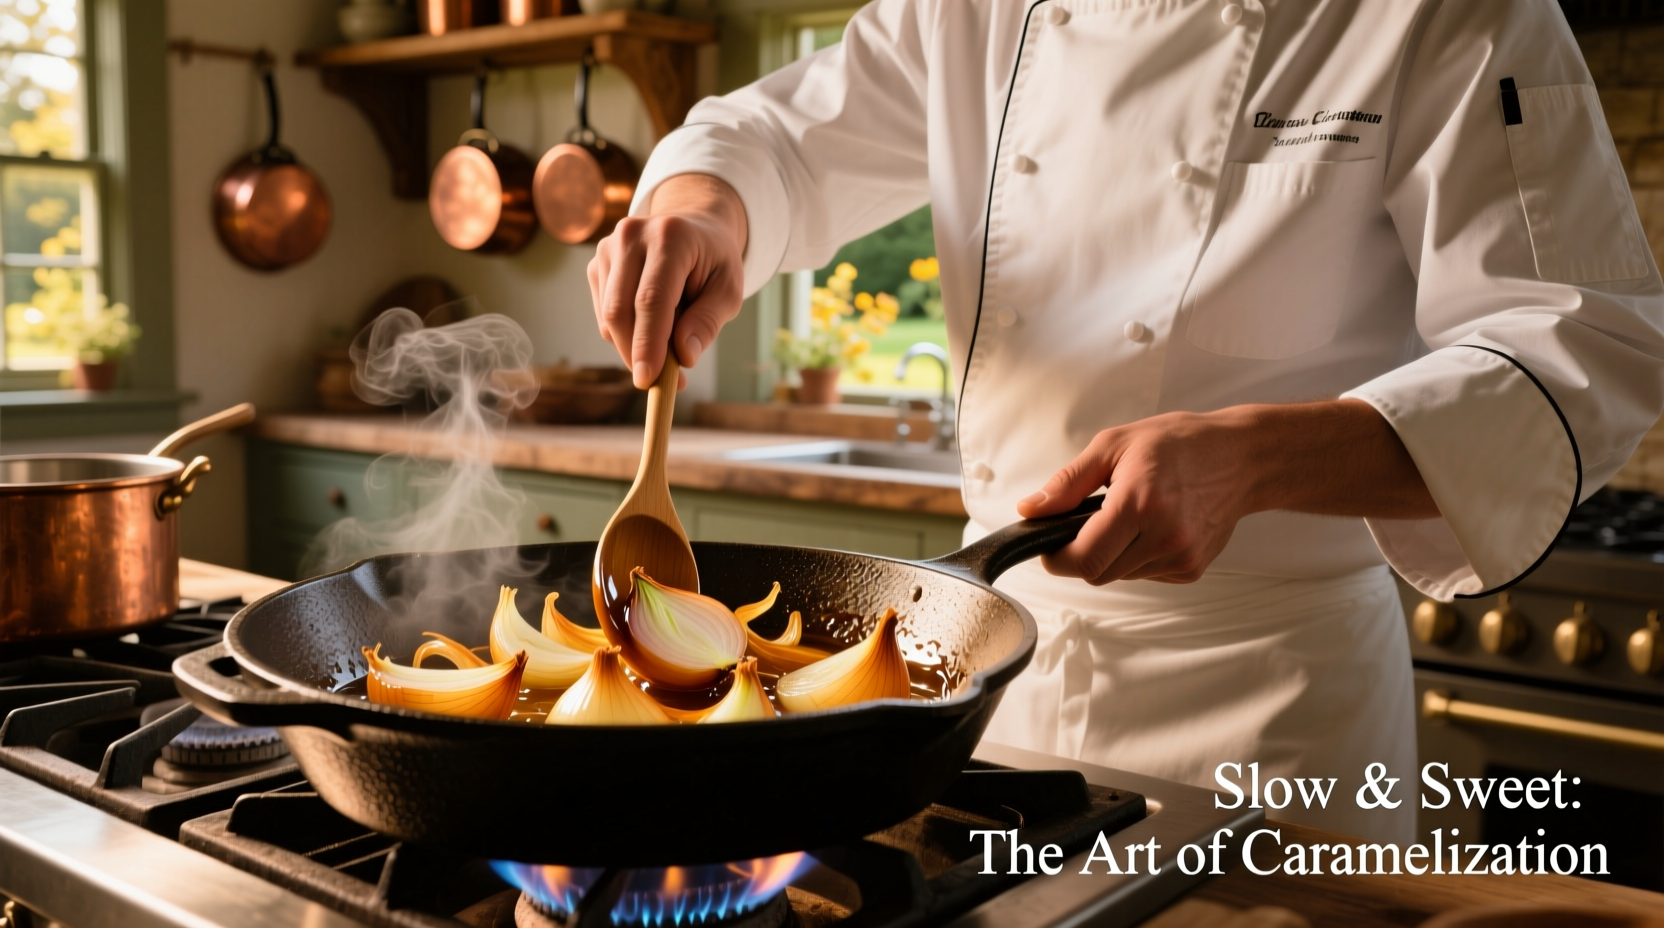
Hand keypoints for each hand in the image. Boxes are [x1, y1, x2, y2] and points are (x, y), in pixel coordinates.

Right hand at [589, 174, 748, 387]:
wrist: (693, 228)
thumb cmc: (714, 262)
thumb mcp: (729, 290)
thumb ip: (708, 322)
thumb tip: (684, 357)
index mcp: (670, 236)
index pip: (651, 298)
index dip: (647, 342)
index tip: (647, 380)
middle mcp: (631, 236)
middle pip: (620, 310)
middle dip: (637, 354)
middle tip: (664, 385)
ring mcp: (608, 249)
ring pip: (609, 318)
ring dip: (634, 347)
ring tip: (669, 348)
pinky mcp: (596, 265)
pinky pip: (605, 317)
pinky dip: (628, 335)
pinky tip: (652, 327)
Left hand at [1016, 401, 1438, 584]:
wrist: (1241, 458)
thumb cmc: (1179, 444)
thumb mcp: (1114, 446)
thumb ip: (1067, 483)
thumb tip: (1030, 510)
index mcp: (1140, 503)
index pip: (1083, 558)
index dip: (1056, 558)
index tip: (1048, 545)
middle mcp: (1164, 536)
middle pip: (1097, 573)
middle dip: (1081, 553)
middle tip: (1088, 521)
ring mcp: (1181, 557)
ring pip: (1120, 576)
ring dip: (1111, 555)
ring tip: (1128, 517)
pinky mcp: (1192, 568)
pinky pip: (1145, 575)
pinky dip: (1136, 558)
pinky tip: (1150, 528)